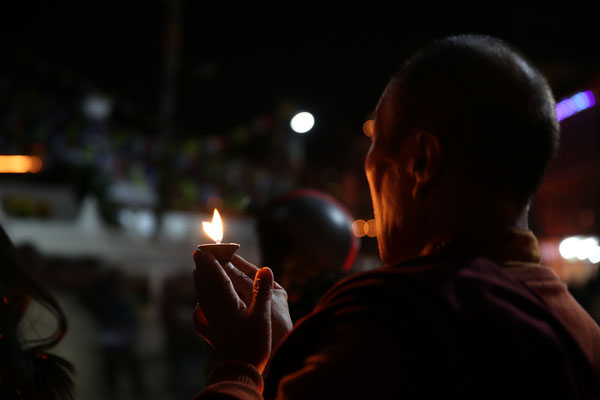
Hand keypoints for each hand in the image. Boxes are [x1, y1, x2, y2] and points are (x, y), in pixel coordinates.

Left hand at [192, 251, 291, 371]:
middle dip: (203, 267)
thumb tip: (266, 268)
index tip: (204, 248)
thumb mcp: (262, 316)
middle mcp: (215, 308)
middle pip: (206, 283)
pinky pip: (202, 311)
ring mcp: (212, 320)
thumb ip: (262, 291)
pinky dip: (201, 301)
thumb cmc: (253, 344)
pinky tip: (199, 305)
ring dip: (200, 281)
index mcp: (226, 301)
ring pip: (202, 296)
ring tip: (197, 272)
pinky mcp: (213, 331)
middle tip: (198, 254)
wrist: (239, 371)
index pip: (216, 275)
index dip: (211, 261)